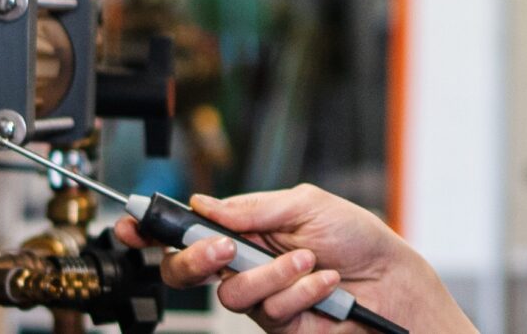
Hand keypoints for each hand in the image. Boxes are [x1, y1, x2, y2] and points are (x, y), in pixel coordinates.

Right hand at [115, 184, 474, 332]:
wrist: (396, 281)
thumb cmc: (359, 239)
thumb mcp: (309, 204)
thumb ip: (254, 209)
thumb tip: (206, 205)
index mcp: (248, 230)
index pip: (190, 229)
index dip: (154, 230)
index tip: (130, 225)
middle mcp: (247, 265)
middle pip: (188, 270)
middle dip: (196, 258)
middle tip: (222, 249)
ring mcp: (262, 297)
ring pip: (231, 294)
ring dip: (273, 274)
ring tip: (310, 260)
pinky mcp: (280, 325)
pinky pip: (268, 311)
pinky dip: (300, 292)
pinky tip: (325, 282)